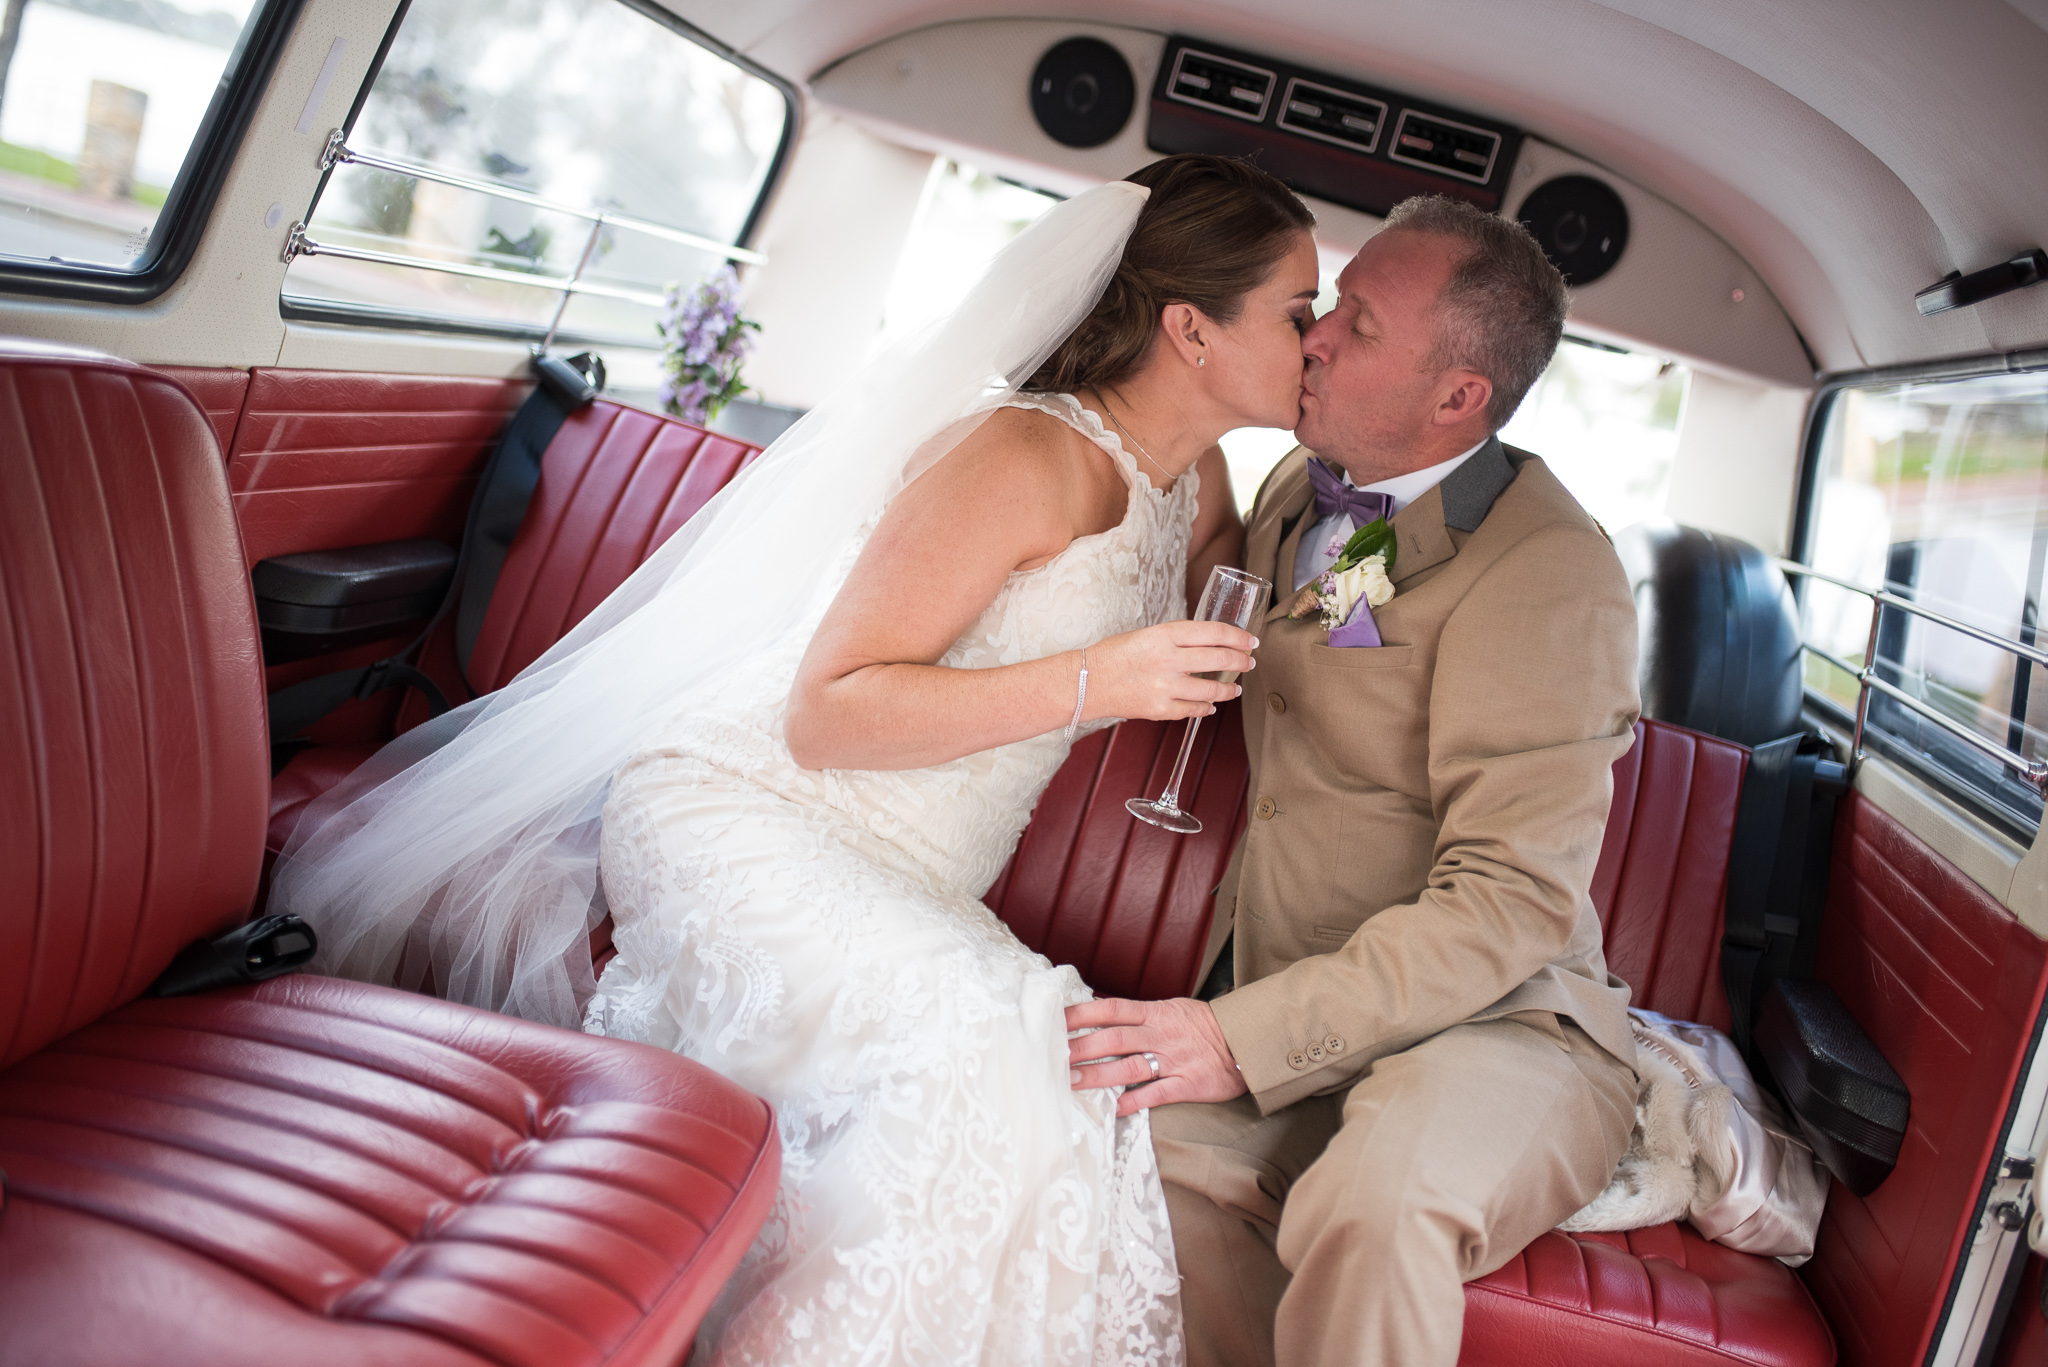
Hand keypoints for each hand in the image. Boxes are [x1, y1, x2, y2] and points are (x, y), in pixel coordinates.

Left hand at [1066, 996, 1248, 1116]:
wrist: (1246, 1041)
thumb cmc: (1204, 1025)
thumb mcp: (1171, 1009)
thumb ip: (1139, 1016)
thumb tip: (1101, 1016)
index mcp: (1155, 1012)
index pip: (1110, 1009)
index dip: (1082, 1014)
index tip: (1056, 1020)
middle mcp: (1160, 1034)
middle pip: (1114, 1038)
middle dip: (1082, 1048)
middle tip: (1055, 1056)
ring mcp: (1174, 1060)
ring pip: (1129, 1066)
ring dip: (1097, 1075)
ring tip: (1071, 1082)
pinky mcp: (1188, 1084)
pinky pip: (1155, 1094)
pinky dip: (1133, 1102)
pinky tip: (1112, 1109)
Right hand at [1084, 621, 1255, 723]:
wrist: (1086, 681)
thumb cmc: (1115, 654)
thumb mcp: (1148, 634)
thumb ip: (1179, 638)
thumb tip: (1213, 643)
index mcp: (1165, 634)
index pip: (1215, 633)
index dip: (1239, 637)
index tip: (1251, 641)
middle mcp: (1168, 659)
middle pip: (1219, 659)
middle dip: (1241, 662)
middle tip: (1249, 663)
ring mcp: (1165, 687)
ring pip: (1212, 690)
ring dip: (1229, 689)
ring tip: (1234, 688)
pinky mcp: (1159, 709)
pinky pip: (1194, 710)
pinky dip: (1206, 708)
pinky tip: (1211, 705)